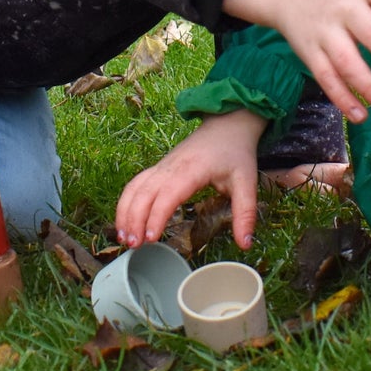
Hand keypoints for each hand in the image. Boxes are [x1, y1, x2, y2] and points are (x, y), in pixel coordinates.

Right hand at [114, 110, 266, 249]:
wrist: (227, 124)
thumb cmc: (236, 152)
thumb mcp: (247, 182)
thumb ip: (245, 213)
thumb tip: (245, 245)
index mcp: (192, 170)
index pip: (168, 195)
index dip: (156, 216)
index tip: (151, 238)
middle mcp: (172, 167)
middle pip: (144, 192)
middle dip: (134, 219)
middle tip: (133, 246)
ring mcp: (163, 166)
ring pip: (135, 187)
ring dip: (125, 211)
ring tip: (124, 238)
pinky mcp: (159, 168)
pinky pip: (136, 184)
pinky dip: (127, 202)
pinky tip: (126, 221)